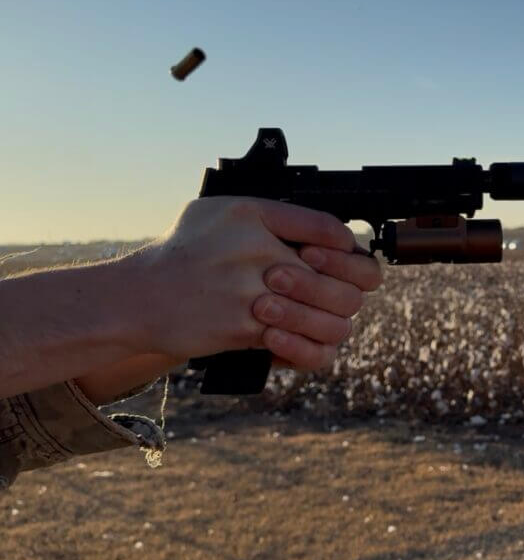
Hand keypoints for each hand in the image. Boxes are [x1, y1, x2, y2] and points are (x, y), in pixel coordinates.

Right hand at [129, 197, 381, 369]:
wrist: (138, 298)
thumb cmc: (185, 253)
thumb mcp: (223, 212)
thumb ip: (276, 216)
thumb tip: (336, 234)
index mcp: (254, 214)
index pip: (331, 230)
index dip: (346, 250)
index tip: (338, 258)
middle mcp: (258, 249)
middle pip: (345, 279)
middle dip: (348, 290)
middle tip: (335, 294)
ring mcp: (253, 292)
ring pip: (333, 317)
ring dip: (331, 320)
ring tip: (315, 317)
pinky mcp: (245, 329)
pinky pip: (304, 347)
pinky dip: (306, 347)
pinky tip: (291, 338)